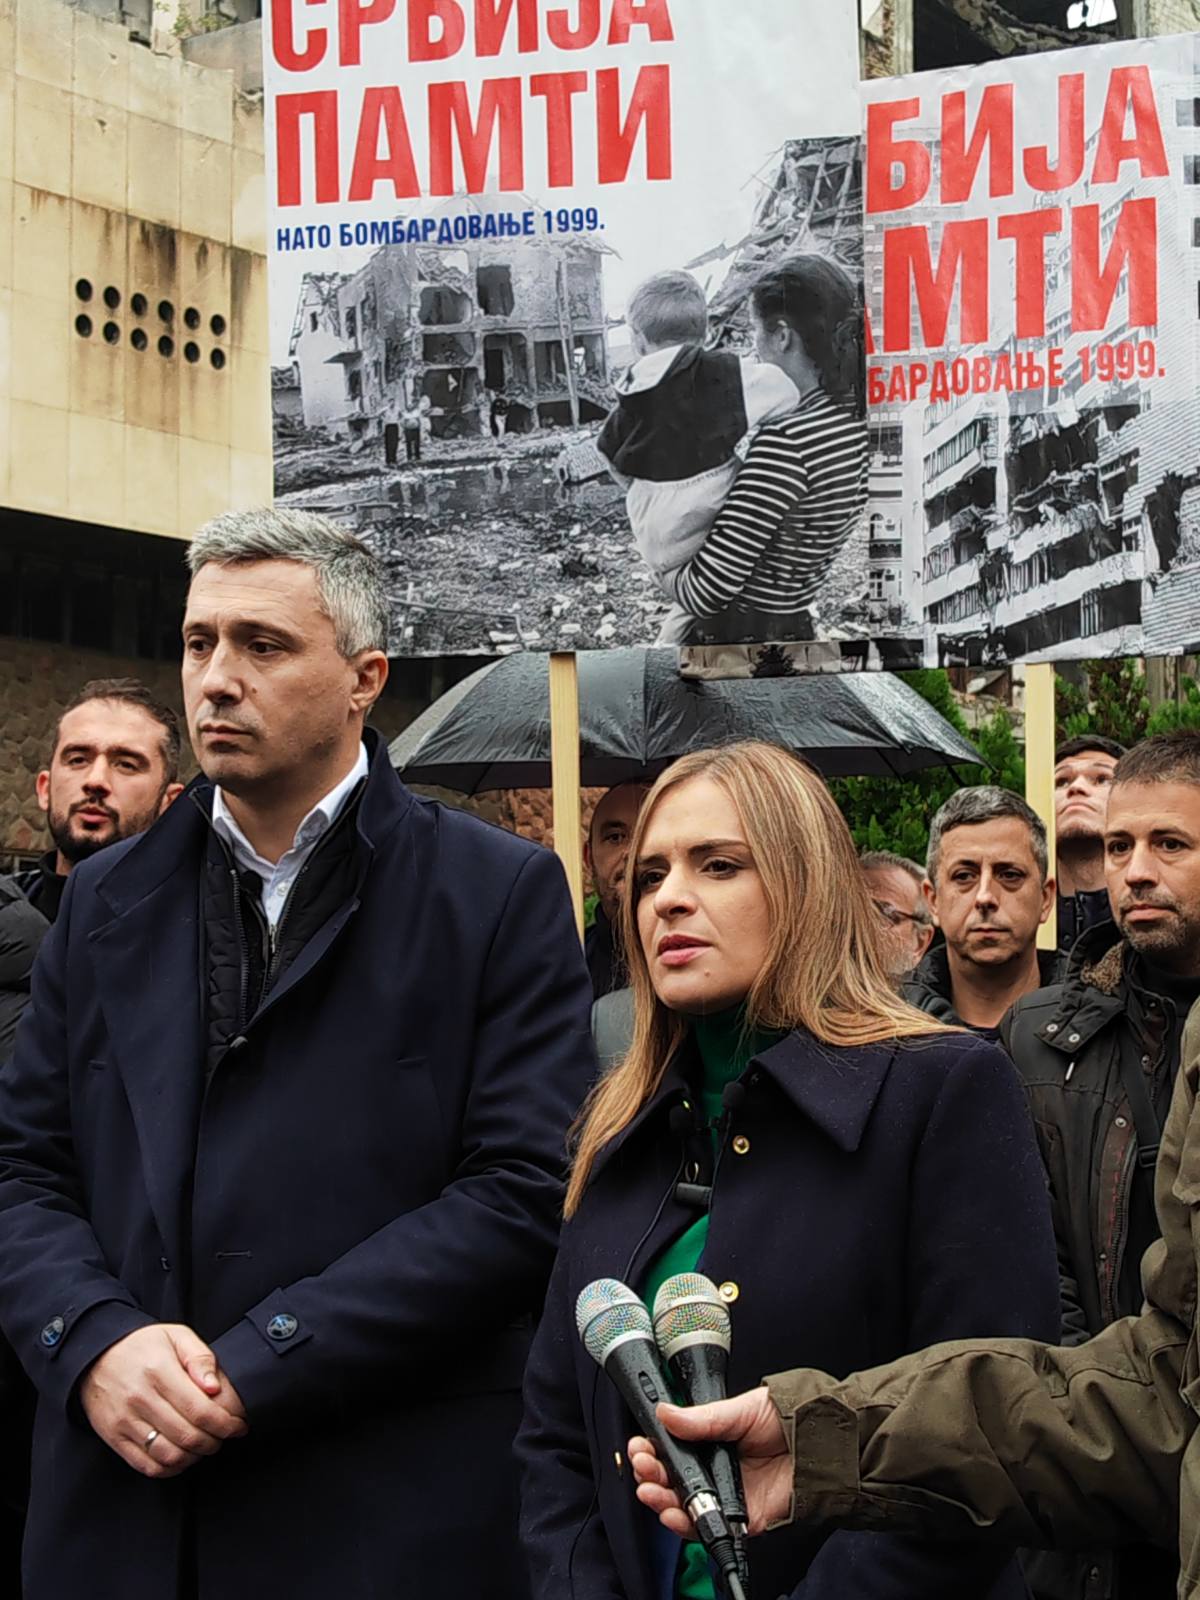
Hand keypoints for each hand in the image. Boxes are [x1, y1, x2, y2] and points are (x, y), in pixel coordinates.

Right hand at [80, 1323, 247, 1478]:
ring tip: (206, 1445)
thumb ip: (201, 1358)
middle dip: (215, 1441)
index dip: (226, 1423)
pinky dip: (171, 1468)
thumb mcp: (176, 1336)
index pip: (200, 1410)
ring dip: (196, 1457)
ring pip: (169, 1456)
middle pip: (188, 1436)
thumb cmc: (142, 1345)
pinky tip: (183, 1456)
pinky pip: (147, 1466)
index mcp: (159, 1371)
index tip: (239, 1425)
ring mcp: (125, 1422)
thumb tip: (215, 1387)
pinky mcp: (114, 1438)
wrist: (95, 1355)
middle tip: (225, 1435)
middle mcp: (140, 1399)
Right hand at [629, 1387, 791, 1535]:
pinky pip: (708, 1528)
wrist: (820, 1445)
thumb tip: (664, 1412)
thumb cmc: (785, 1420)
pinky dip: (686, 1525)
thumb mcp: (739, 1410)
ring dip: (661, 1498)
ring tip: (651, 1489)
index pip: (673, 1449)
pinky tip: (673, 1513)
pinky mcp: (741, 1519)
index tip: (640, 1445)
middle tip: (644, 1465)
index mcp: (711, 1440)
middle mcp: (715, 1469)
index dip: (652, 1449)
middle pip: (673, 1478)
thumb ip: (701, 1418)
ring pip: (683, 1504)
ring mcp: (726, 1495)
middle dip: (651, 1473)